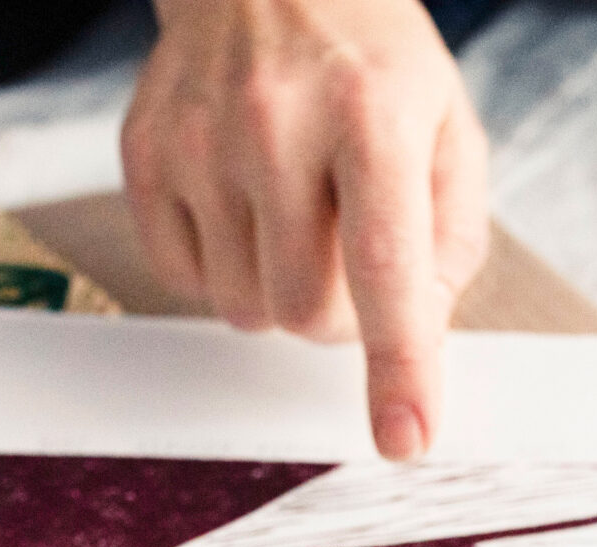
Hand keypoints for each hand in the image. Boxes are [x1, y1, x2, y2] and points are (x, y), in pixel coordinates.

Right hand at [122, 0, 490, 458]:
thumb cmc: (366, 59)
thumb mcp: (446, 123)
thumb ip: (451, 236)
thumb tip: (419, 334)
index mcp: (372, 113)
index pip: (385, 266)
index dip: (398, 364)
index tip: (405, 438)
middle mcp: (276, 124)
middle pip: (305, 311)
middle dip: (340, 318)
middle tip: (350, 260)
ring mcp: (199, 140)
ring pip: (244, 311)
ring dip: (280, 293)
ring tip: (295, 218)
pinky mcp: (144, 154)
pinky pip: (186, 282)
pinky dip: (225, 270)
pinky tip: (244, 209)